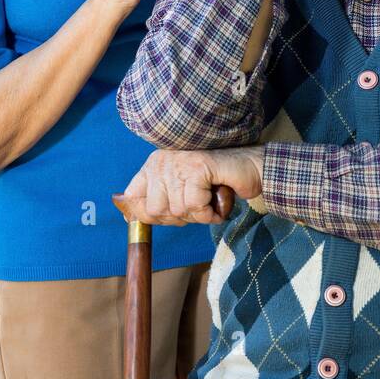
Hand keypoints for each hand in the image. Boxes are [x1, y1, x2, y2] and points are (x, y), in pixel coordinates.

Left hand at [122, 146, 263, 225]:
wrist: (252, 168)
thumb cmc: (218, 183)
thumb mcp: (182, 193)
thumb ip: (157, 201)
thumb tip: (127, 215)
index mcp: (155, 164)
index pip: (132, 196)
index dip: (147, 214)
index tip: (169, 215)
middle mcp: (162, 160)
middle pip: (154, 210)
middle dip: (179, 217)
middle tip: (198, 206)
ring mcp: (179, 162)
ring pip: (176, 210)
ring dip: (198, 215)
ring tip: (211, 200)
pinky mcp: (197, 167)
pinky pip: (193, 205)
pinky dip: (208, 212)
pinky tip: (218, 200)